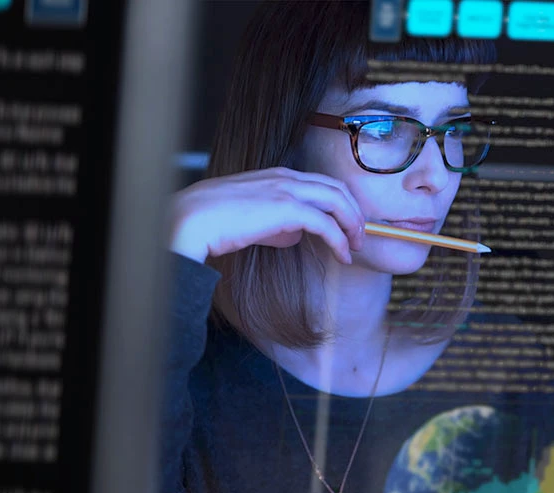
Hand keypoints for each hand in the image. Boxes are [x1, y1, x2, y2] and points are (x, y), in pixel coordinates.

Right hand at [170, 167, 365, 264]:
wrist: (194, 219)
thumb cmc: (215, 221)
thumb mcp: (252, 218)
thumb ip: (276, 223)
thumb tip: (295, 235)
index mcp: (278, 175)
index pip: (322, 184)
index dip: (341, 204)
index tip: (347, 226)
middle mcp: (287, 177)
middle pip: (337, 189)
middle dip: (354, 213)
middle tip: (360, 237)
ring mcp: (288, 190)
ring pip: (338, 201)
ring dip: (353, 225)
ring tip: (355, 247)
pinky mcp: (287, 209)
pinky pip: (326, 223)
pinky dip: (339, 240)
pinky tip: (342, 256)